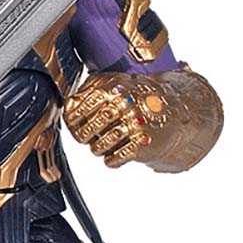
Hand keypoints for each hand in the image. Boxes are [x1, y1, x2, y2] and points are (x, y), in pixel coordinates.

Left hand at [63, 70, 222, 172]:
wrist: (175, 108)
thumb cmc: (138, 96)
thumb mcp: (114, 83)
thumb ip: (88, 91)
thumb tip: (67, 106)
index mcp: (110, 88)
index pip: (74, 113)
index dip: (72, 122)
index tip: (77, 124)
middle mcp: (121, 105)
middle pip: (83, 133)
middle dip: (85, 137)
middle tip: (93, 135)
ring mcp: (131, 125)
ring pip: (97, 148)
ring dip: (100, 148)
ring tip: (109, 140)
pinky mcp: (141, 144)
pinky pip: (112, 160)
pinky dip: (112, 158)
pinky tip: (120, 149)